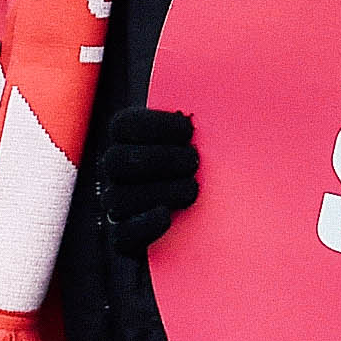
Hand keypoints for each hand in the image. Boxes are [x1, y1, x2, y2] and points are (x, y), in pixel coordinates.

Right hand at [93, 104, 200, 245]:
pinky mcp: (125, 239)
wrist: (209, 220)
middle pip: (117, 160)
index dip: (154, 124)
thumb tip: (223, 100)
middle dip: (158, 159)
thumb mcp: (204, 140)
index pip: (123, 125)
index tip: (188, 129)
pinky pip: (122, 235)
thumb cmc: (207, 168)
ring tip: (192, 190)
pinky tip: (166, 216)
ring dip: (159, 191)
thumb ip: (204, 122)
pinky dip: (144, 225)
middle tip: (194, 161)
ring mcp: (118, 206)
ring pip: (118, 198)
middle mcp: (117, 172)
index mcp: (130, 140)